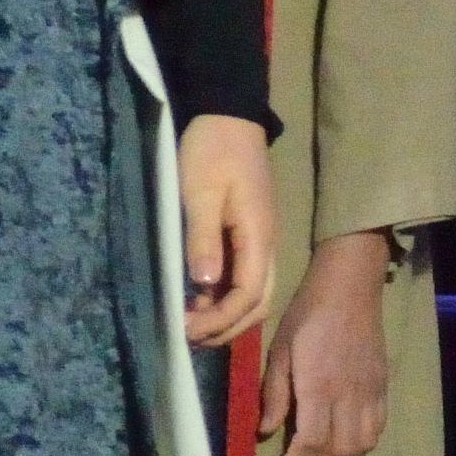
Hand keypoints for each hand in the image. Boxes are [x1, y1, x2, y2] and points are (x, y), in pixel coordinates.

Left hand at [178, 114, 275, 347]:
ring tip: (190, 326)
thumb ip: (203, 239)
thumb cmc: (212, 151)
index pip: (248, 296)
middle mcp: (266, 247)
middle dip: (226, 327)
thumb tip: (204, 285)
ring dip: (225, 315)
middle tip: (188, 338)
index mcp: (259, 238)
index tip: (188, 330)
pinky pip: (243, 278)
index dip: (221, 319)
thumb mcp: (200, 192)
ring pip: (252, 294)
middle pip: (256, 304)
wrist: (228, 117)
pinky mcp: (248, 235)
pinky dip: (224, 296)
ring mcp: (259, 242)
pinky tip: (198, 299)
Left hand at [261, 230, 393, 455]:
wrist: (348, 292)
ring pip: (361, 447)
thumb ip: (273, 393)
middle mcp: (348, 397)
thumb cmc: (305, 316)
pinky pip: (376, 432)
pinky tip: (342, 447)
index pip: (311, 442)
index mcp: (318, 387)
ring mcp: (370, 396)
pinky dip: (359, 448)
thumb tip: (266, 431)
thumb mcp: (278, 350)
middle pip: (338, 452)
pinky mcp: (382, 391)